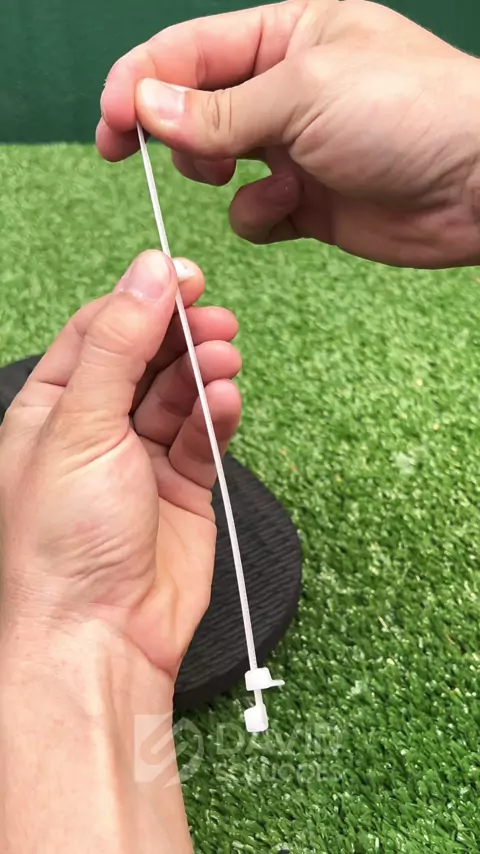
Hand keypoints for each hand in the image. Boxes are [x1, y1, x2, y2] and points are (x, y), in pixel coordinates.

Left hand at [0, 251, 240, 684]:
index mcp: (51, 409)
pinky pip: (202, 436)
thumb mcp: (80, 425)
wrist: (97, 639)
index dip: (139, 300)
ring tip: (224, 358)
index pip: (98, 333)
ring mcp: (141, 459)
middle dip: (178, 333)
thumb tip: (149, 272)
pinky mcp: (182, 488)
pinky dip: (216, 414)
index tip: (182, 276)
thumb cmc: (62, 542)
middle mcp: (95, 430)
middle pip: (144, 358)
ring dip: (202, 370)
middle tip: (214, 317)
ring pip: (179, 394)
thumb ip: (119, 345)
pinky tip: (224, 400)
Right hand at [98, 0, 479, 267]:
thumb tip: (145, 106)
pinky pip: (253, 213)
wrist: (479, 186)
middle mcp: (285, 91)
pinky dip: (258, 216)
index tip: (109, 122)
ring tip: (235, 174)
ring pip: (217, 164)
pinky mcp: (307, 203)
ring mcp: (295, 149)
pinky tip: (288, 208)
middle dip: (169, 132)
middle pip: (195, 108)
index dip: (140, 83)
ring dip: (215, 174)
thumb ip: (220, 107)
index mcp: (285, 36)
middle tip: (141, 152)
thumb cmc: (409, 112)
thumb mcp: (304, 92)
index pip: (189, 52)